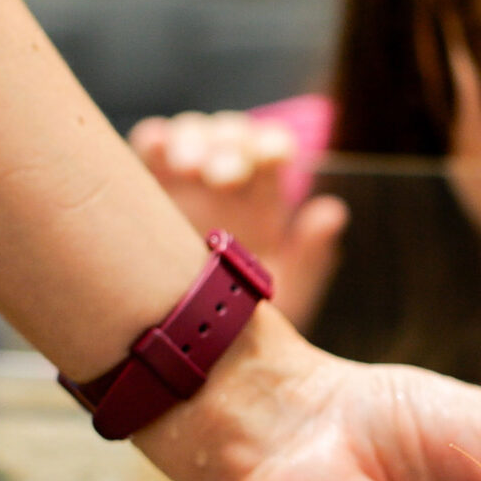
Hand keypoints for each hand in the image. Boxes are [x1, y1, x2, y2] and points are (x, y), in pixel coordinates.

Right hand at [129, 110, 344, 326]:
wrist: (191, 345)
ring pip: (190, 135)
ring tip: (189, 167)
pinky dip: (153, 140)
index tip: (271, 158)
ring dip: (192, 140)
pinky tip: (157, 145)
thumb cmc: (243, 320)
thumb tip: (333, 213)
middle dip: (230, 146)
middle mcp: (224, 182)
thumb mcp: (283, 295)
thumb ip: (310, 255)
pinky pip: (149, 149)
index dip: (271, 146)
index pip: (270, 151)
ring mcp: (184, 181)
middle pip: (230, 137)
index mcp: (262, 199)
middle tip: (224, 178)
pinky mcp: (146, 187)